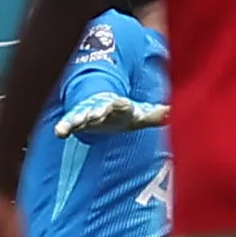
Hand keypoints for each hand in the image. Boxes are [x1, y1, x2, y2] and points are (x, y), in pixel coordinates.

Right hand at [52, 92, 167, 139]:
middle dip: (97, 111)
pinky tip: (59, 132)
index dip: (122, 105)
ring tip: (71, 123)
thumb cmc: (125, 113)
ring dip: (78, 118)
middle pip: (100, 108)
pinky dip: (65, 126)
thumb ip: (159, 115)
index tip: (123, 104)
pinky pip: (70, 122)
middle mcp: (103, 107)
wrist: (103, 105)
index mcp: (120, 106)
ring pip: (82, 114)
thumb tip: (176, 113)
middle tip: (95, 114)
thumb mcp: (143, 115)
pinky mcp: (78, 118)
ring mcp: (88, 112)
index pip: (122, 105)